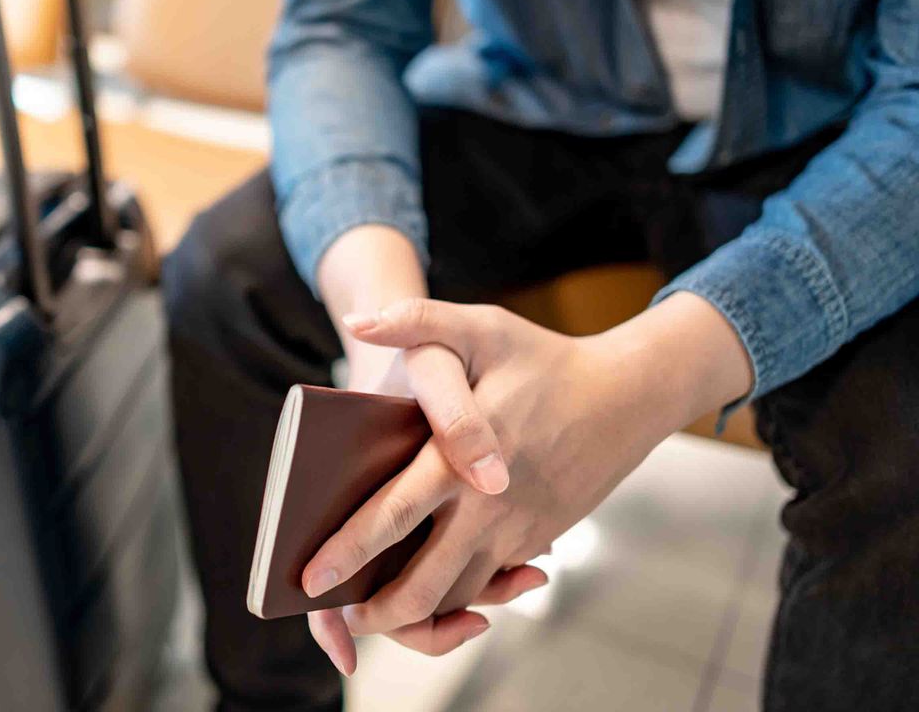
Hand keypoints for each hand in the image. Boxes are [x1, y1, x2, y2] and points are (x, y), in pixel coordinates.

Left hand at [304, 293, 753, 673]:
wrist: (629, 396)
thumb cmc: (545, 359)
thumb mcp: (482, 326)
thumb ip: (417, 319)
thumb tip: (358, 321)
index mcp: (458, 463)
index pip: (390, 517)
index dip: (346, 552)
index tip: (309, 578)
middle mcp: (485, 510)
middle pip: (422, 587)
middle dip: (377, 614)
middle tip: (344, 616)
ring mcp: (515, 534)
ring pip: (458, 600)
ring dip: (417, 617)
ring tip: (377, 613)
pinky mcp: (534, 543)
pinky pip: (489, 587)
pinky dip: (459, 601)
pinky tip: (432, 594)